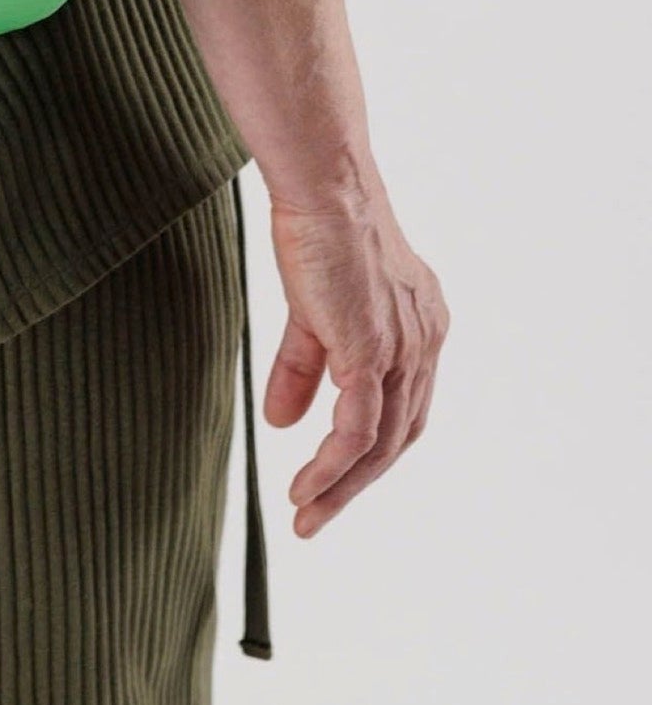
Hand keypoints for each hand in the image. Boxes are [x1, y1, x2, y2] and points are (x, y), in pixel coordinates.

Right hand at [263, 177, 448, 536]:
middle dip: (358, 483)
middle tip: (318, 516)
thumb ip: (303, 368)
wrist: (323, 188)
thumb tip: (280, 422)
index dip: (373, 451)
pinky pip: (358, 430)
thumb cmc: (318, 230)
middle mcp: (424, 343)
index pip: (405, 409)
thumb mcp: (311, 310)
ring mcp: (404, 350)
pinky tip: (306, 485)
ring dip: (342, 487)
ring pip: (381, 444)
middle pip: (400, 438)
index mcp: (421, 328)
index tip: (336, 480)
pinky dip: (333, 465)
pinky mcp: (373, 352)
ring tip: (306, 515)